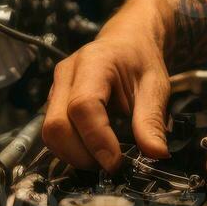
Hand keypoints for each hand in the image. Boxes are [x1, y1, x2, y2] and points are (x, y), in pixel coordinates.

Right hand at [43, 1, 170, 172]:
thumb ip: (152, 120)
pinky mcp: (54, 101)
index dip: (97, 140)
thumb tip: (156, 154)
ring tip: (103, 158)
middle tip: (111, 165)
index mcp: (94, 62)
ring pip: (50, 133)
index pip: (83, 106)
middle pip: (57, 125)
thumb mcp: (156, 85)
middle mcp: (67, 73)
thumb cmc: (141, 58)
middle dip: (82, 154)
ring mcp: (56, 87)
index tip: (116, 163)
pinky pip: (53, 132)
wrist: (128, 40)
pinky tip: (93, 150)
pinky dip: (71, 149)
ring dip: (74, 155)